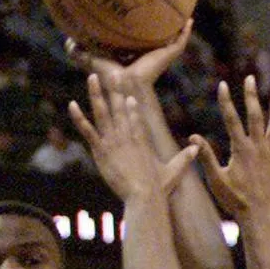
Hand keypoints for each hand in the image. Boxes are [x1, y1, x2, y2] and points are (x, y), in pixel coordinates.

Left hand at [65, 19, 193, 93]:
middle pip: (157, 43)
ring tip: (184, 14)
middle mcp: (148, 58)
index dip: (140, 35)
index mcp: (132, 60)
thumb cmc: (107, 77)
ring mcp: (160, 57)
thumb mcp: (91, 60)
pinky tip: (189, 19)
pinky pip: (179, 42)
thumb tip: (67, 41)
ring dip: (178, 29)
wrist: (124, 86)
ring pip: (172, 42)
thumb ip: (79, 53)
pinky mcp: (167, 57)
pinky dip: (185, 32)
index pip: (138, 46)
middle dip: (162, 30)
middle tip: (165, 13)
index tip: (141, 20)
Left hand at [69, 75, 196, 199]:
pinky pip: (88, 130)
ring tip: (91, 77)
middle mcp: (128, 135)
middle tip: (112, 73)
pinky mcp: (102, 150)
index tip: (128, 92)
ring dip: (96, 94)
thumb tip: (197, 147)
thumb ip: (185, 158)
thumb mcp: (174, 171)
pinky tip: (71, 105)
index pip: (135, 116)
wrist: (145, 196)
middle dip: (115, 89)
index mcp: (142, 139)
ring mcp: (114, 141)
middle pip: (119, 107)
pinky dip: (79, 118)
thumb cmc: (159, 188)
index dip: (131, 103)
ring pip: (103, 112)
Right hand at [193, 77, 269, 218]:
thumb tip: (193, 138)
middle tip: (250, 78)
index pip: (232, 119)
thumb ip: (206, 157)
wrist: (258, 214)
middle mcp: (258, 147)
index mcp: (241, 150)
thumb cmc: (233, 199)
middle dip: (252, 95)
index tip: (223, 84)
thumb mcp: (215, 179)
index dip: (226, 101)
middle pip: (256, 115)